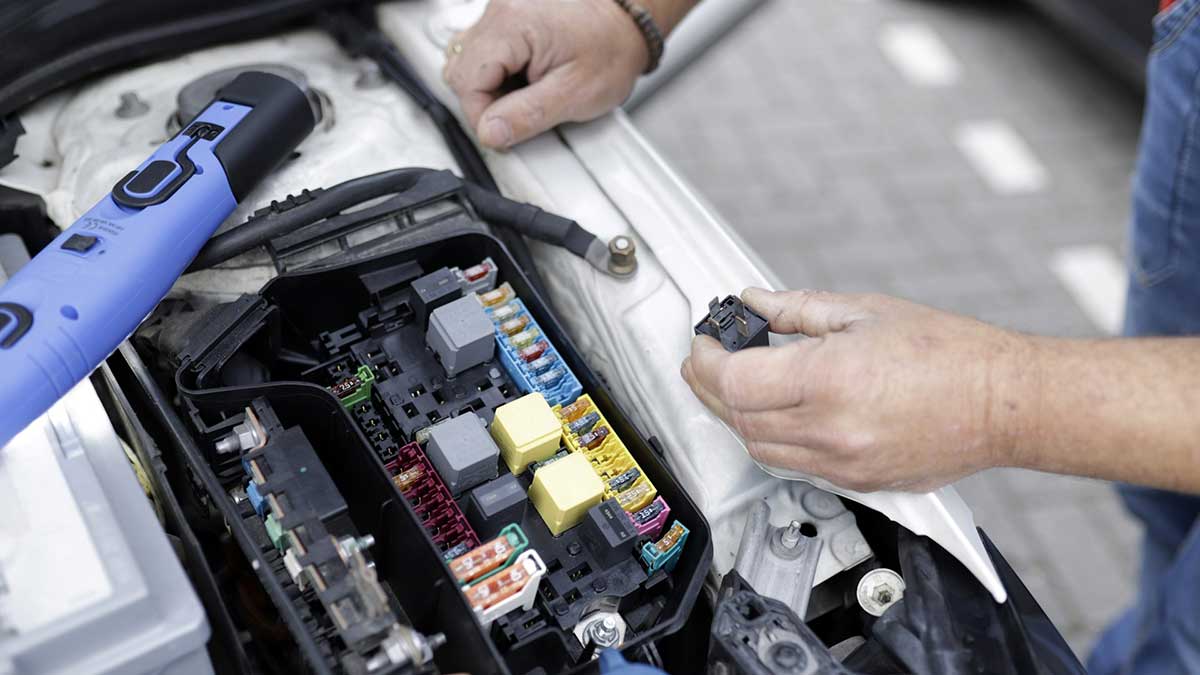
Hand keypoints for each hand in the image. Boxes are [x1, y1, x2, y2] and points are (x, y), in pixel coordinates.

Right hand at [443, 0, 647, 148]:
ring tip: (524, 94)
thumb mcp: (574, 93)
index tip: (505, 131)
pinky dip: (498, 70)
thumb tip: (490, 133)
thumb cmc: (613, 48)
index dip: (481, 116)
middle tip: (518, 113)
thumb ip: (527, 116)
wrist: (631, 20)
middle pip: (461, 69)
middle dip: (484, 101)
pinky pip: (485, 48)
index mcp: (512, 25)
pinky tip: (523, 78)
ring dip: (489, 86)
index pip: (466, 82)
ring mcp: (503, 9)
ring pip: (468, 59)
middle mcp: (501, 10)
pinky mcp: (510, 14)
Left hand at [681, 288, 1037, 491]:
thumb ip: (797, 309)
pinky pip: (791, 465)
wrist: (1005, 404)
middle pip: (739, 418)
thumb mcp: (865, 311)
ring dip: (736, 417)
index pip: (736, 381)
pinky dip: (769, 439)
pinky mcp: (856, 482)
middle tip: (706, 360)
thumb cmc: (952, 355)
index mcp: (829, 380)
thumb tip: (755, 303)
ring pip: (758, 449)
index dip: (707, 361)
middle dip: (710, 387)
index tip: (703, 344)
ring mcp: (842, 463)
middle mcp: (831, 430)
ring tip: (734, 385)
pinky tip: (772, 412)